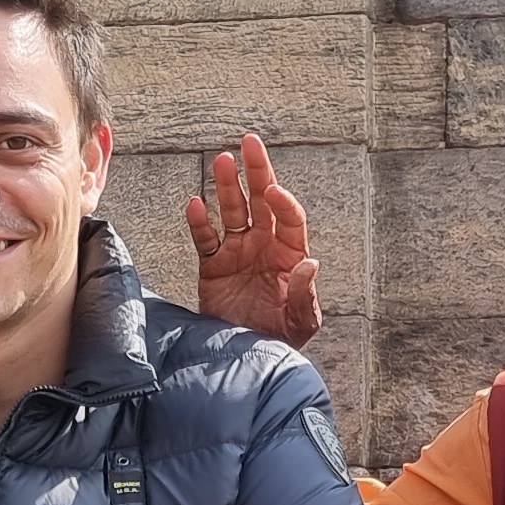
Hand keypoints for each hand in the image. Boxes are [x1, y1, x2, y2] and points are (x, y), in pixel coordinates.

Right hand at [182, 132, 321, 346]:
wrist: (246, 361)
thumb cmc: (280, 341)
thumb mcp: (301, 323)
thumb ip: (304, 294)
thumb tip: (309, 263)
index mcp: (288, 254)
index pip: (288, 217)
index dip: (283, 202)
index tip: (274, 191)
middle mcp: (263, 247)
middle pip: (261, 201)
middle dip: (257, 171)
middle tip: (250, 142)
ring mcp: (237, 254)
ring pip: (231, 211)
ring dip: (227, 187)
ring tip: (222, 161)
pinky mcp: (212, 267)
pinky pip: (204, 239)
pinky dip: (199, 223)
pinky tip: (195, 205)